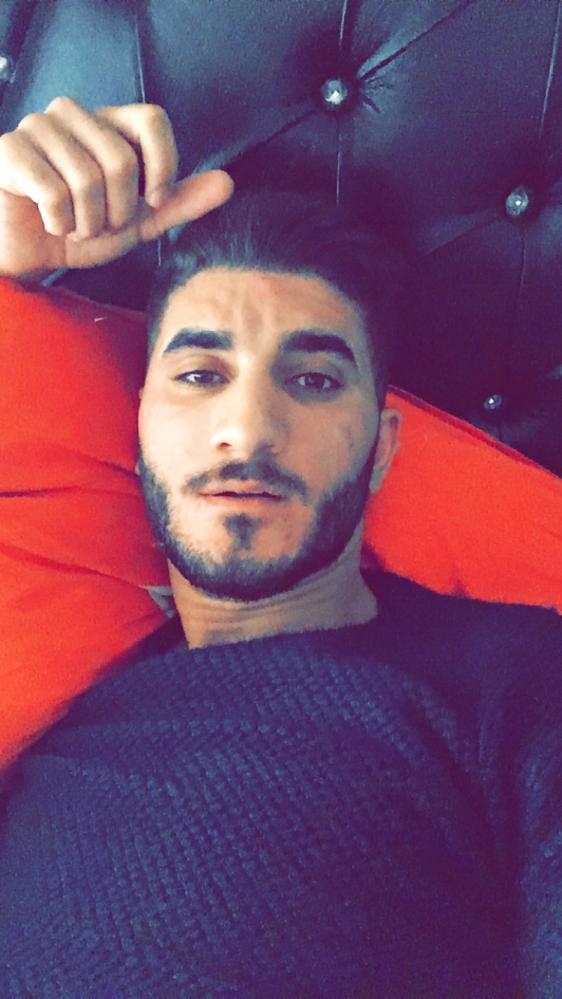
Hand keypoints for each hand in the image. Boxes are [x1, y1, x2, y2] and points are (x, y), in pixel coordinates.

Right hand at [0, 96, 233, 278]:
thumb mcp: (138, 222)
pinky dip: (59, 223)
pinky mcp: (10, 151)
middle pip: (122, 160)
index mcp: (108, 122)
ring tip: (74, 227)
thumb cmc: (81, 230)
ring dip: (87, 223)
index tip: (154, 202)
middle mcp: (73, 114)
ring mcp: (38, 128)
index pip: (153, 119)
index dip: (162, 166)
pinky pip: (53, 192)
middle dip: (118, 212)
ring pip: (88, 179)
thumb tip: (228, 184)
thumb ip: (179, 203)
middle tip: (100, 225)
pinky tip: (49, 223)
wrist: (29, 252)